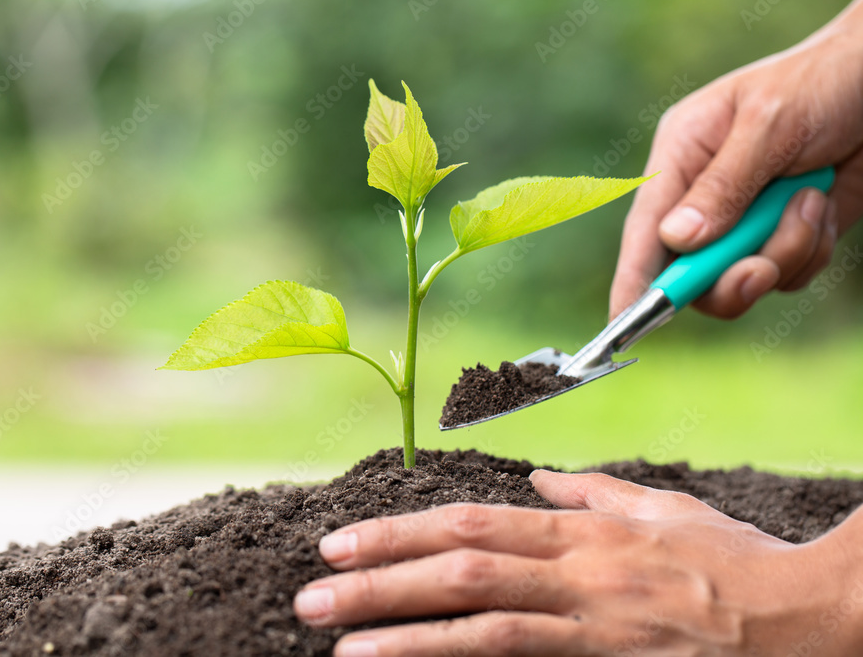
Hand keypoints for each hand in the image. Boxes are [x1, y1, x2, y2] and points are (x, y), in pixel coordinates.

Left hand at [295, 471, 860, 655]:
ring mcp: (592, 624)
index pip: (471, 522)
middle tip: (313, 593)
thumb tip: (536, 478)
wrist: (805, 613)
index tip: (344, 541)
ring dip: (406, 634)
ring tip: (342, 643)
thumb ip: (590, 493)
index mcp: (580, 530)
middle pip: (461, 569)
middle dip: (381, 581)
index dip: (401, 533)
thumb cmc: (731, 557)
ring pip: (484, 624)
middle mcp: (576, 571)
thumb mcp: (658, 508)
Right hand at [611, 0, 862, 319]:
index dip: (632, 278)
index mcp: (682, 156)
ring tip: (811, 200)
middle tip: (761, 267)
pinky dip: (812, 251)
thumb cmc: (822, 81)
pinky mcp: (783, 236)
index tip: (621, 322)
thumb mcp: (769, 123)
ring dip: (786, 251)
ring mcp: (745, 220)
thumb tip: (676, 239)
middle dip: (728, 277)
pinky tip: (824, 205)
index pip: (645, 228)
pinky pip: (787, 274)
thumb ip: (722, 185)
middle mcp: (704, 195)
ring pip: (743, 279)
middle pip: (691, 271)